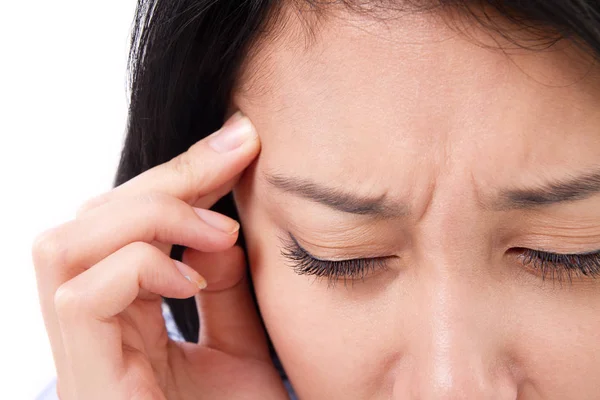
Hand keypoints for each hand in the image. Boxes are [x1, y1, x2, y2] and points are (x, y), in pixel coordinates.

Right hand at [32, 112, 288, 399]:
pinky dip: (137, 269)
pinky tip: (188, 283)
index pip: (129, 221)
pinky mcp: (86, 381)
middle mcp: (93, 327)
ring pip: (67, 243)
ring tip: (216, 229)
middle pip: (94, 217)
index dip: (181, 173)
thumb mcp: (240, 343)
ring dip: (147, 215)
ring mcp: (83, 355)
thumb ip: (222, 285)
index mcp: (126, 315)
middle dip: (168, 177)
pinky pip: (80, 297)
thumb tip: (217, 223)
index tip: (240, 139)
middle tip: (236, 153)